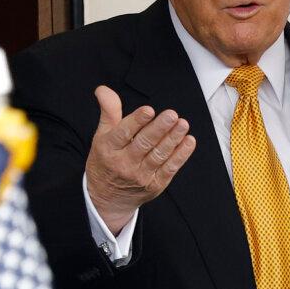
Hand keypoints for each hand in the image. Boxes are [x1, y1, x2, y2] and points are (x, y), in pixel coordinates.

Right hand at [85, 85, 195, 233]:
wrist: (107, 199)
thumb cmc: (106, 161)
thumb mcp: (101, 136)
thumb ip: (108, 112)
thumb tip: (103, 89)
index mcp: (108, 149)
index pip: (123, 133)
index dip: (136, 121)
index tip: (149, 110)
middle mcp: (123, 163)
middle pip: (143, 144)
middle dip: (159, 129)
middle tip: (172, 114)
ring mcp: (140, 176)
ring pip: (159, 155)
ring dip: (173, 139)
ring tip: (183, 124)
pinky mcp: (155, 185)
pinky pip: (170, 168)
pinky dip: (181, 155)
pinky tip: (189, 141)